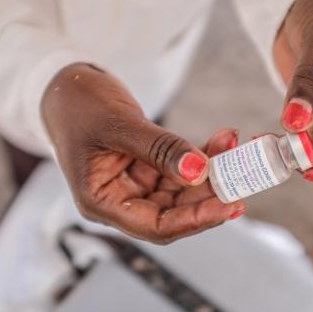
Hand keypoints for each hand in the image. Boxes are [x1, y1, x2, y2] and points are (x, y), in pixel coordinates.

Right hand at [41, 64, 245, 243]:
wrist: (67, 85)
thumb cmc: (79, 105)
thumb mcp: (119, 124)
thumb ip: (160, 149)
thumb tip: (199, 172)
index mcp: (102, 201)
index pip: (155, 226)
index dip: (195, 220)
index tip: (229, 205)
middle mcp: (121, 199)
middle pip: (176, 211)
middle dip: (211, 194)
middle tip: (245, 176)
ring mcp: (136, 183)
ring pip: (183, 189)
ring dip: (213, 170)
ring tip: (236, 147)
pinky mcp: (148, 166)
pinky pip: (181, 167)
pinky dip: (202, 155)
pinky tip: (223, 139)